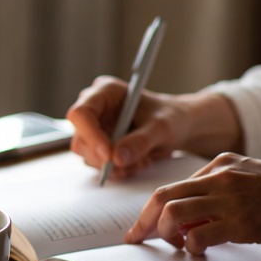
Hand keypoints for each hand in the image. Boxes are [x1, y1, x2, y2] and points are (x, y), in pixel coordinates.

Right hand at [66, 78, 241, 178]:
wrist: (179, 126)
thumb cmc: (171, 117)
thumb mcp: (161, 127)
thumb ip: (140, 141)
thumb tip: (117, 158)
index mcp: (105, 91)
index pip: (81, 113)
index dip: (90, 135)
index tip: (109, 155)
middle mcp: (95, 108)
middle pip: (81, 138)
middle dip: (104, 156)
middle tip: (130, 164)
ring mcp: (95, 128)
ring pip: (88, 155)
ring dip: (114, 165)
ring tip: (141, 160)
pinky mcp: (100, 145)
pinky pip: (99, 164)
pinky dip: (118, 169)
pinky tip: (137, 162)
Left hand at [124, 153, 260, 253]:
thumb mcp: (249, 176)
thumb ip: (220, 189)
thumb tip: (193, 214)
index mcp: (219, 165)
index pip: (172, 186)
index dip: (150, 209)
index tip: (141, 227)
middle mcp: (219, 178)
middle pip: (163, 197)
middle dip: (144, 222)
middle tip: (138, 240)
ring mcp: (229, 199)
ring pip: (174, 214)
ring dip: (167, 234)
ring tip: (178, 245)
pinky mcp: (242, 222)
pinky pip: (200, 235)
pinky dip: (191, 246)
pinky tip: (199, 250)